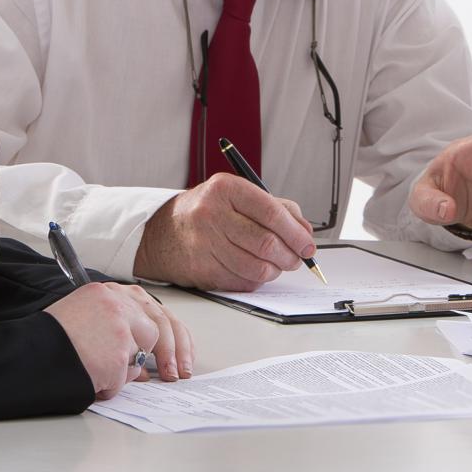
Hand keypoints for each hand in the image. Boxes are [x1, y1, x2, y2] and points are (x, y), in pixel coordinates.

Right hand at [44, 282, 194, 399]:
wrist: (26, 353)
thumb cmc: (50, 340)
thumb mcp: (84, 318)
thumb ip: (118, 330)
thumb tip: (141, 363)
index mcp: (111, 292)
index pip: (156, 310)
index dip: (173, 336)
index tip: (178, 354)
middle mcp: (119, 303)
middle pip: (161, 329)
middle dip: (171, 355)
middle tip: (174, 375)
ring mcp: (121, 328)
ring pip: (139, 357)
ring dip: (121, 373)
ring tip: (93, 370)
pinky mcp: (118, 353)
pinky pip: (122, 379)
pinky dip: (106, 386)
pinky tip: (87, 377)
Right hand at [134, 174, 316, 291]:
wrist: (164, 232)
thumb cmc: (209, 211)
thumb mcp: (239, 195)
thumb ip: (277, 208)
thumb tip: (305, 231)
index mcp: (226, 189)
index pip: (272, 213)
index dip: (296, 233)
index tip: (308, 244)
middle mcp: (212, 215)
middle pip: (266, 243)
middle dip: (290, 255)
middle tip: (297, 258)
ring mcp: (204, 244)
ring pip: (256, 267)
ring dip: (276, 270)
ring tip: (279, 264)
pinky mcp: (201, 269)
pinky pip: (242, 282)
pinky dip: (257, 280)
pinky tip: (257, 270)